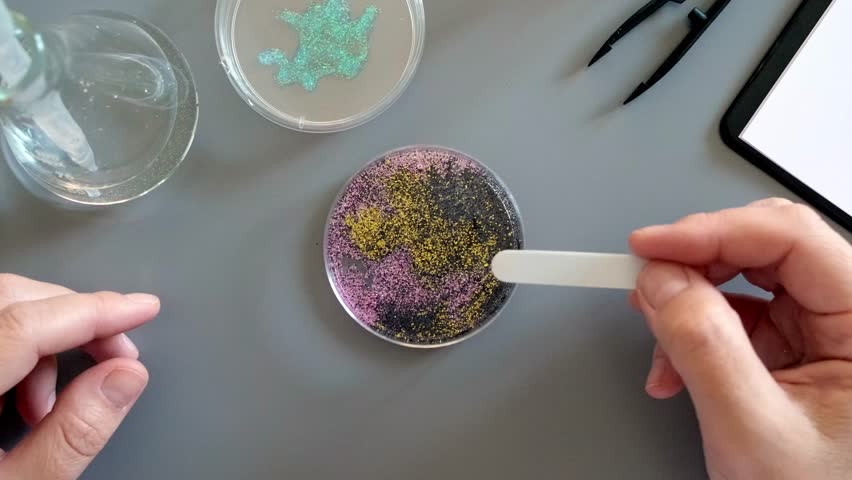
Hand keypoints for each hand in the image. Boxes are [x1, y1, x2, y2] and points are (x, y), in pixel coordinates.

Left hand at [0, 274, 158, 478]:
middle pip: (7, 301)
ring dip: (44, 342)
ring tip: (50, 407)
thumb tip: (124, 377)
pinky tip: (21, 404)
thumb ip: (72, 436)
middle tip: (114, 356)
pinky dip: (16, 354)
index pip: (22, 327)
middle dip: (72, 319)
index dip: (92, 311)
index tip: (140, 309)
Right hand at [629, 198, 851, 478]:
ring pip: (743, 279)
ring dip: (688, 305)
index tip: (650, 246)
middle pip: (764, 248)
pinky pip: (736, 314)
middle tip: (646, 284)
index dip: (713, 231)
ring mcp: (824, 331)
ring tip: (661, 347)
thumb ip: (705, 349)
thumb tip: (662, 281)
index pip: (790, 237)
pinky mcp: (796, 347)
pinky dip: (693, 333)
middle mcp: (851, 317)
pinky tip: (675, 367)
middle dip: (694, 265)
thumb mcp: (753, 429)